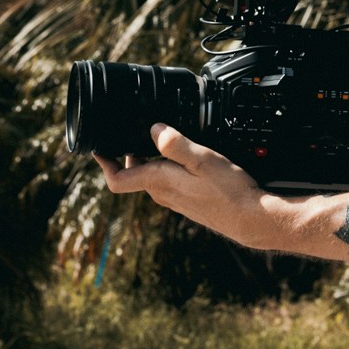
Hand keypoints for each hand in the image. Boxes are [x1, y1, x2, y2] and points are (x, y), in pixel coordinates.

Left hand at [95, 123, 275, 247]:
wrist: (250, 219)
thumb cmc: (229, 191)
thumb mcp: (202, 159)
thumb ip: (176, 144)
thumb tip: (154, 129)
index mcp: (159, 182)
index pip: (117, 179)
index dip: (104, 163)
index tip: (97, 148)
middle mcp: (162, 194)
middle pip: (133, 175)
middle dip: (128, 154)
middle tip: (130, 132)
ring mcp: (174, 200)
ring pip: (151, 178)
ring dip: (148, 160)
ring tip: (157, 139)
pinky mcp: (188, 202)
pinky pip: (167, 183)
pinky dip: (165, 168)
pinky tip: (183, 158)